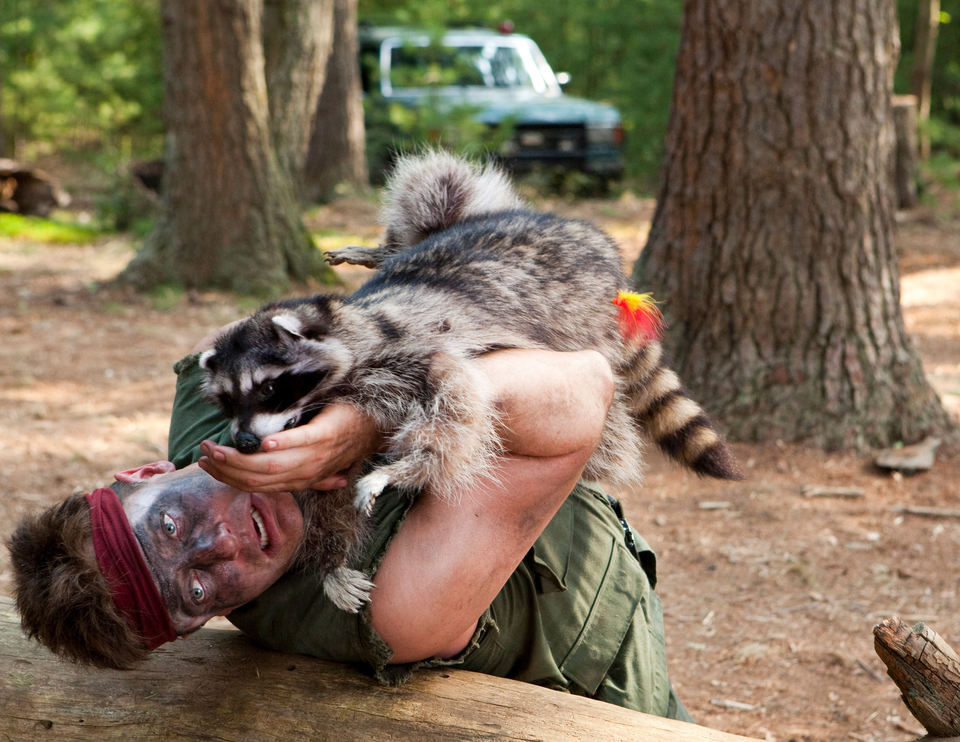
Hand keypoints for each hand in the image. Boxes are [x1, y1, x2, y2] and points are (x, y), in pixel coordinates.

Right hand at [197, 403, 381, 492]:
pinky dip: (281, 445)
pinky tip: (263, 442)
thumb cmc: (344, 438)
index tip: (205, 464)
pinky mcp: (326, 435)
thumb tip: (291, 480)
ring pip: (271, 465)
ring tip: (217, 447)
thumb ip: (308, 472)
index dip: (228, 477)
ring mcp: (317, 456)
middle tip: (202, 453)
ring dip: (240, 458)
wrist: (375, 426)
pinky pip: (301, 443)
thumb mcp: (322, 460)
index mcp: (300, 479)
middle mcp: (306, 473)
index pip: (256, 485)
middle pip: (257, 478)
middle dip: (226, 468)